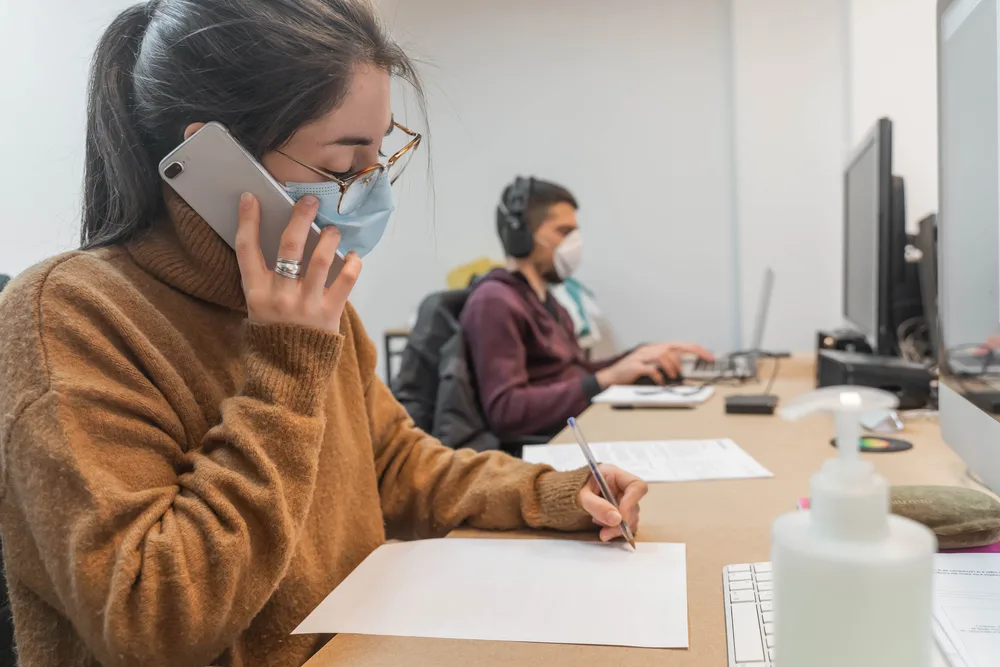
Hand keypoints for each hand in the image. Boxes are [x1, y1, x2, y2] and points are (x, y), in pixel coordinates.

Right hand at [235, 193, 361, 332]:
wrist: (288, 373)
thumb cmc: (274, 334)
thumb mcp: (258, 307)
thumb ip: (266, 279)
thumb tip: (283, 239)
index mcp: (256, 292)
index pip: (246, 249)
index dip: (248, 221)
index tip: (251, 198)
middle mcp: (280, 296)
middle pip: (289, 246)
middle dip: (300, 218)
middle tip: (308, 201)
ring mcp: (306, 304)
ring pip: (321, 259)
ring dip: (329, 238)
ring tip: (333, 230)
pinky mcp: (330, 313)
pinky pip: (346, 281)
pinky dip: (353, 264)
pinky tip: (354, 256)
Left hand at [578, 464, 647, 542]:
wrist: (563, 497)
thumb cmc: (571, 490)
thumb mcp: (581, 496)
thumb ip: (597, 506)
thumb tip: (617, 519)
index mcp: (613, 475)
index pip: (636, 485)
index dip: (632, 502)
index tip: (620, 517)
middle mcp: (621, 487)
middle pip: (634, 505)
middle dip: (622, 522)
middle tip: (606, 533)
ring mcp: (621, 501)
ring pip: (631, 517)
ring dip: (618, 528)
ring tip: (601, 530)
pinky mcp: (618, 513)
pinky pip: (625, 524)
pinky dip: (616, 530)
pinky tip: (603, 530)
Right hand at [596, 342, 713, 386]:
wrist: (610, 377)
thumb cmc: (631, 373)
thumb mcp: (651, 366)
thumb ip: (665, 365)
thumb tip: (683, 370)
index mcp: (655, 348)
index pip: (680, 345)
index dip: (697, 350)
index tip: (709, 357)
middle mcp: (649, 349)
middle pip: (672, 347)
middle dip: (683, 359)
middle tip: (685, 372)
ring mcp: (641, 356)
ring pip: (663, 355)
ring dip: (671, 367)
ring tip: (672, 377)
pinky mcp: (634, 366)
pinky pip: (650, 368)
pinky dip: (658, 375)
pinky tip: (660, 381)